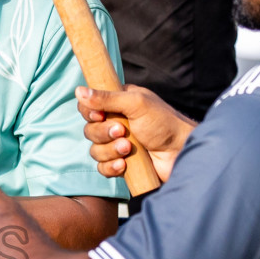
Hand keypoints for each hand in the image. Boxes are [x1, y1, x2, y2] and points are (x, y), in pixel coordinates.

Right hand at [77, 86, 197, 182]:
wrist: (181, 152)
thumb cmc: (164, 123)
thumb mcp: (136, 103)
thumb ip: (107, 98)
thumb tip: (78, 91)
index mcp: (118, 104)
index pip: (89, 106)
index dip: (89, 112)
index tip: (99, 114)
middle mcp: (116, 123)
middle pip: (89, 130)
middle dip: (103, 133)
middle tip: (122, 131)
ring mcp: (118, 145)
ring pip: (95, 150)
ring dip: (110, 150)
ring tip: (128, 148)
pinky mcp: (122, 164)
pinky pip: (102, 167)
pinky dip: (111, 166)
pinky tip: (124, 164)